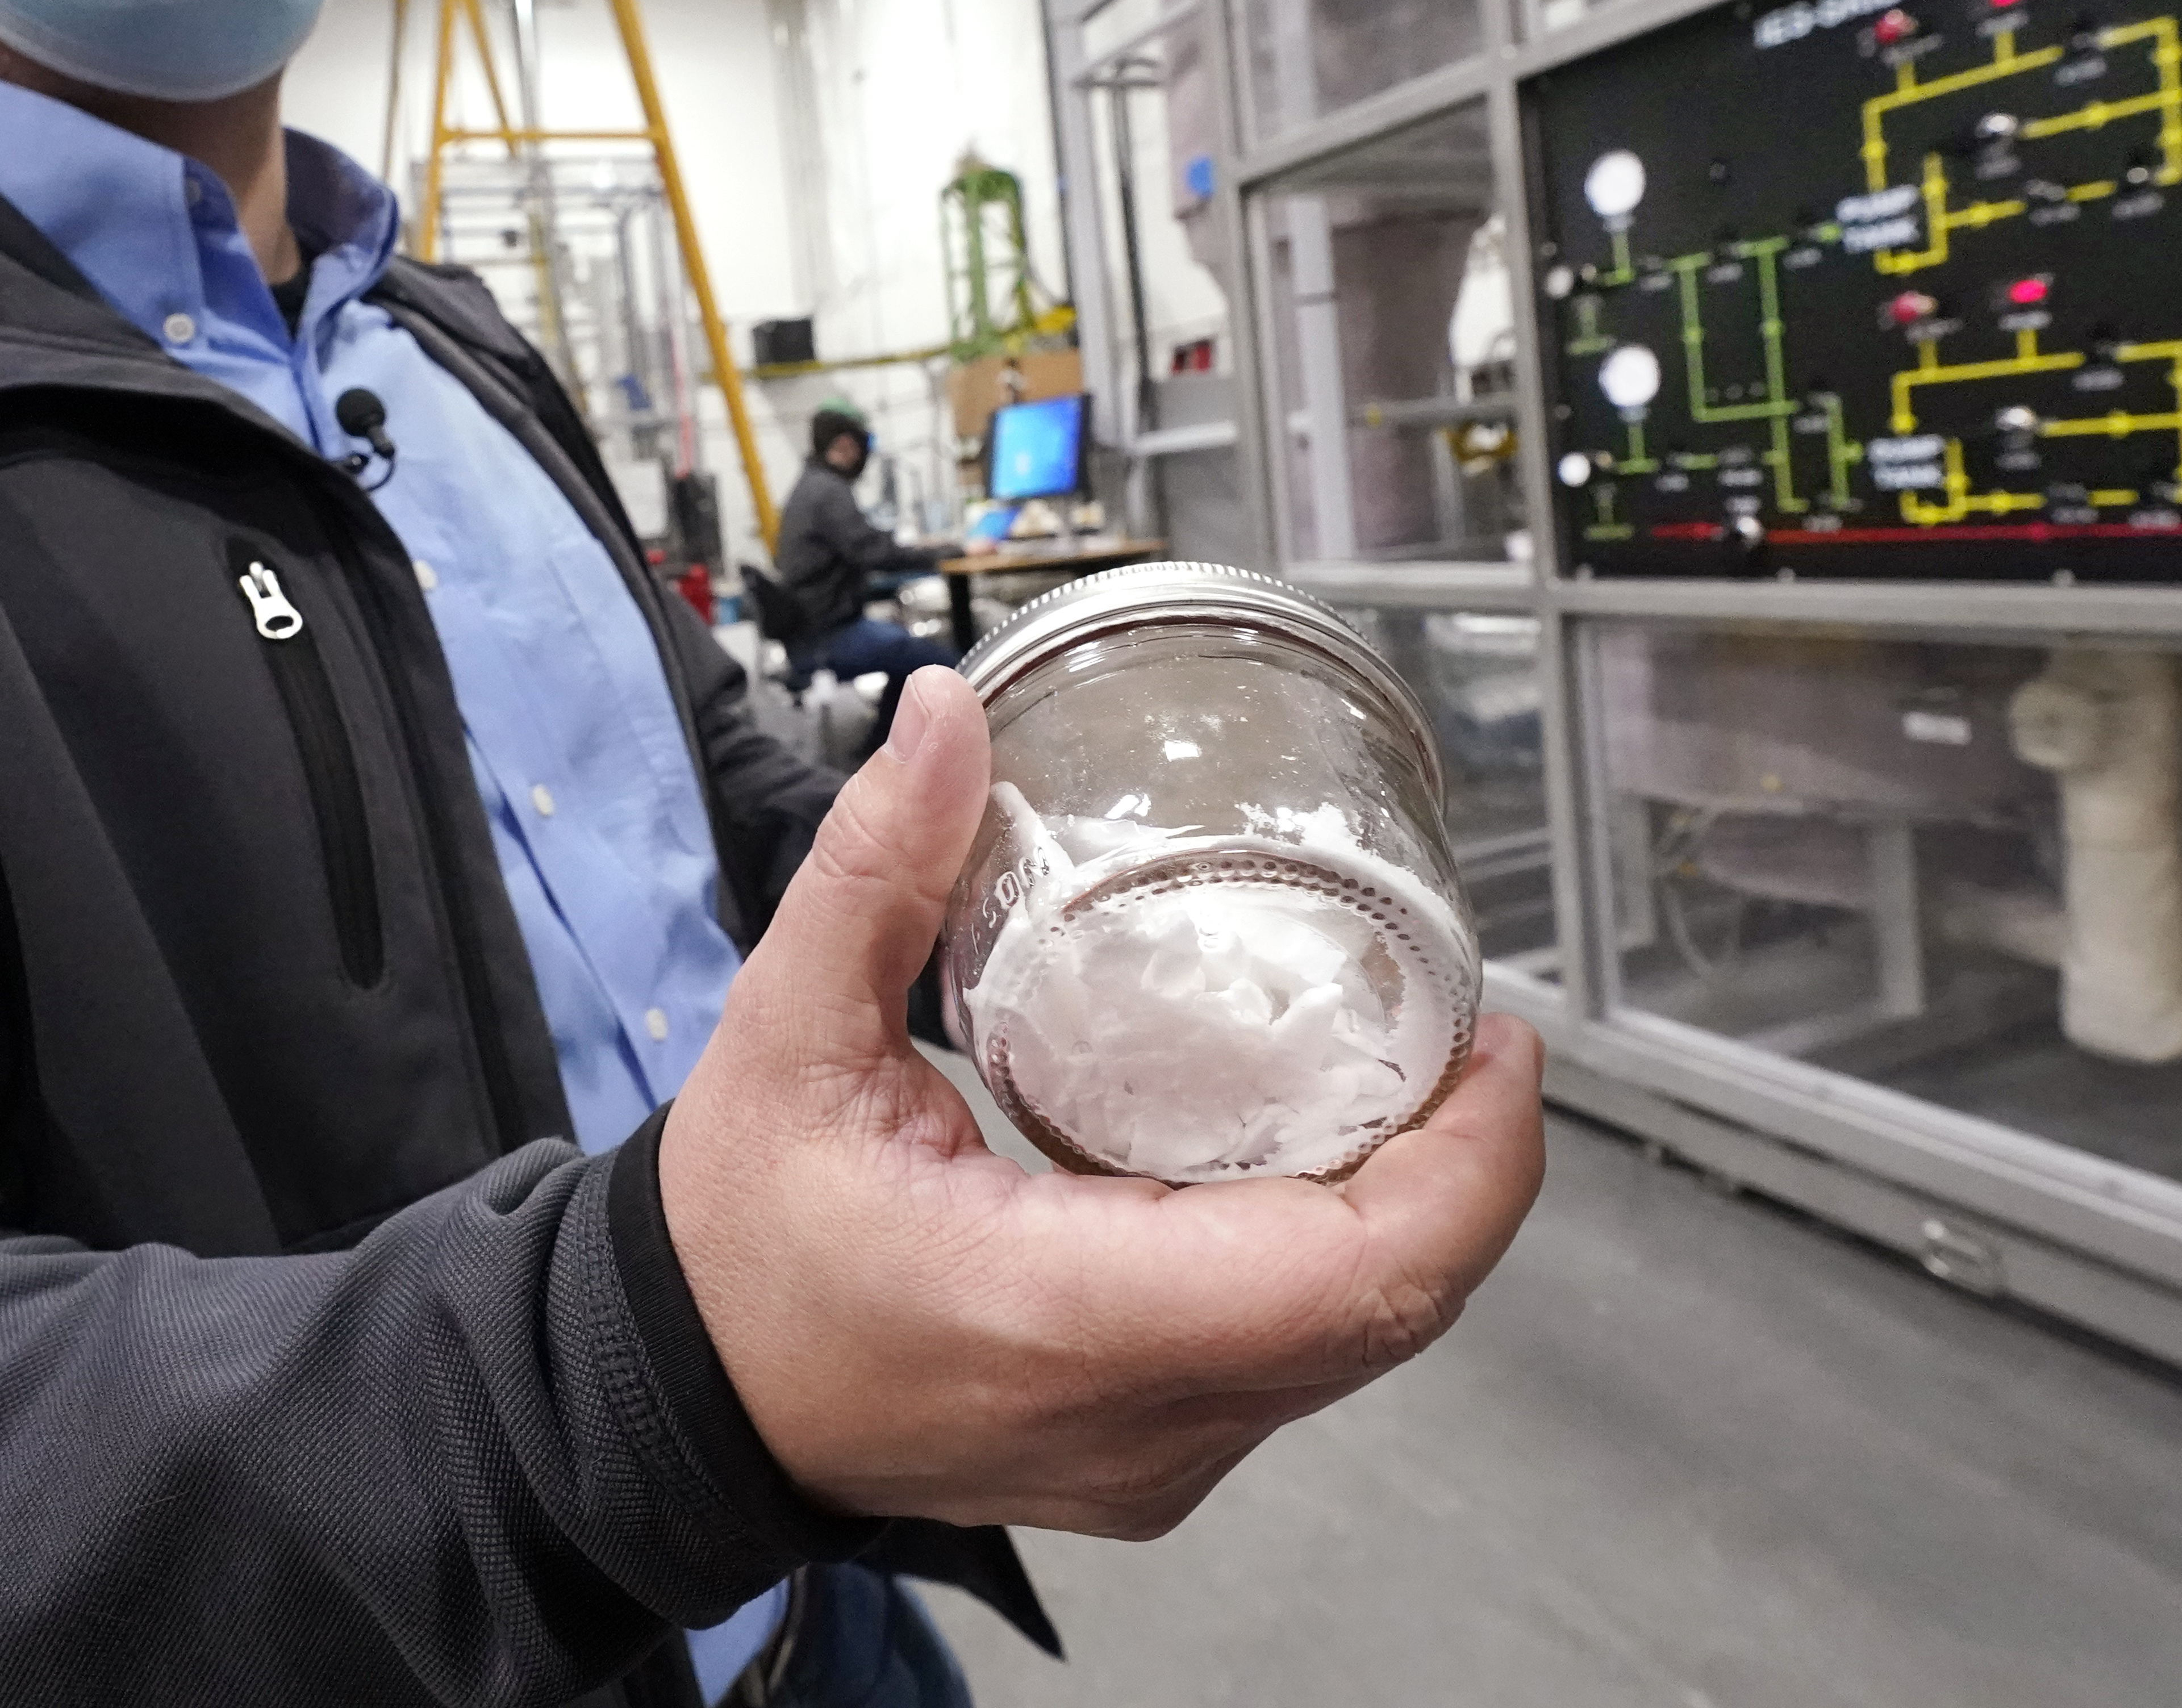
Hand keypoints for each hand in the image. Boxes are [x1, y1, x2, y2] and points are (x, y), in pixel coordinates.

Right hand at [660, 666, 1545, 1538]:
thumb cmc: (736, 1249)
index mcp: (1060, 1316)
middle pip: (1391, 1308)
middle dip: (1462, 1167)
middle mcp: (1137, 1417)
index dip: (1465, 1166)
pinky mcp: (1158, 1458)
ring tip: (1409, 1072)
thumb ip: (876, 871)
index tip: (1492, 1043)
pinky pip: (1301, 1362)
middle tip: (1463, 1029)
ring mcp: (1158, 1457)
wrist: (689, 1401)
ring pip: (1361, 1345)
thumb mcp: (783, 1037)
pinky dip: (1342, 1259)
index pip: (1352, 1278)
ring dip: (1412, 1215)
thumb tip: (946, 723)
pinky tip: (1321, 1158)